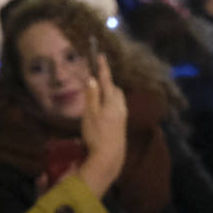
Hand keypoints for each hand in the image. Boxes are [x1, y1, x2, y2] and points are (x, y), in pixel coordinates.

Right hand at [75, 58, 127, 196]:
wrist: (110, 155)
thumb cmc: (96, 134)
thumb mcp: (89, 114)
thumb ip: (91, 96)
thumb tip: (92, 79)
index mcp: (111, 101)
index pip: (107, 80)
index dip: (103, 68)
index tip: (101, 56)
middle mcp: (120, 106)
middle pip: (115, 89)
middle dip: (107, 83)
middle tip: (95, 83)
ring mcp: (122, 115)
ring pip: (117, 98)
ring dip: (109, 94)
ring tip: (97, 97)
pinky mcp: (121, 123)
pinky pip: (117, 107)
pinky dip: (110, 103)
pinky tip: (102, 112)